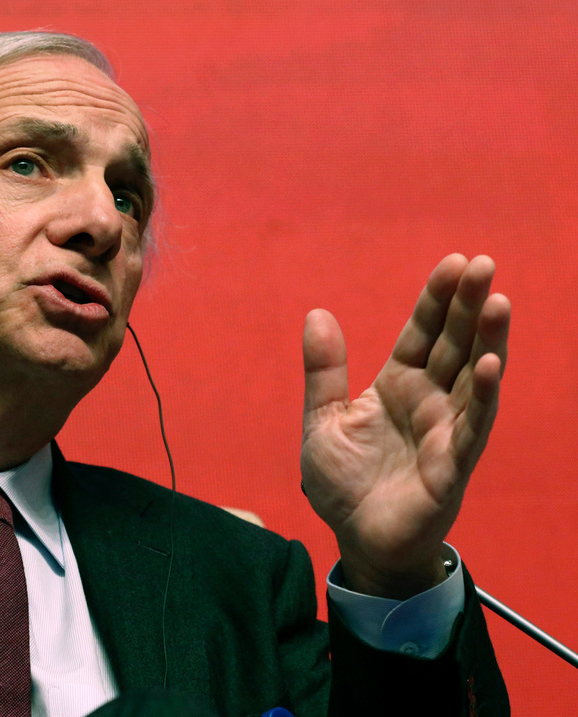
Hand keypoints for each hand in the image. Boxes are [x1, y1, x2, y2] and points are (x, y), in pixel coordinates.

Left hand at [300, 254, 509, 598]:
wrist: (356, 539)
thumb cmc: (343, 483)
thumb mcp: (322, 419)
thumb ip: (323, 370)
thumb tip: (316, 312)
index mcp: (398, 385)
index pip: (422, 333)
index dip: (437, 300)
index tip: (453, 262)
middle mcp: (429, 400)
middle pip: (454, 345)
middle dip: (469, 306)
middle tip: (483, 265)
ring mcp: (446, 429)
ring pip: (473, 377)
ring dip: (487, 341)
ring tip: (498, 302)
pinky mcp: (453, 463)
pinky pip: (472, 425)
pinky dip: (481, 395)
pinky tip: (489, 364)